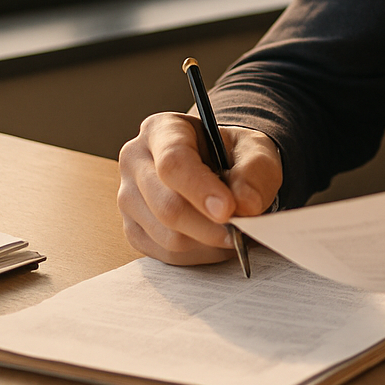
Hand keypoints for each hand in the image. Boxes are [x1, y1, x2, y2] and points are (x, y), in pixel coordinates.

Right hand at [117, 112, 282, 264]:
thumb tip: (246, 205)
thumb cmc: (232, 155)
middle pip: (167, 204)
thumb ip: (255, 172)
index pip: (173, 161)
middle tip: (242, 231)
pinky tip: (215, 240)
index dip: (200, 189)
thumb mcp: (255, 150)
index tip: (229, 209)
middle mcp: (136, 162)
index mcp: (161, 130)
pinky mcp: (134, 230)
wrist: (219, 168)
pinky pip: (166, 253)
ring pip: (167, 236)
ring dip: (208, 242)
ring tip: (233, 231)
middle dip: (210, 225)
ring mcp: (129, 199)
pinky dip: (198, 254)